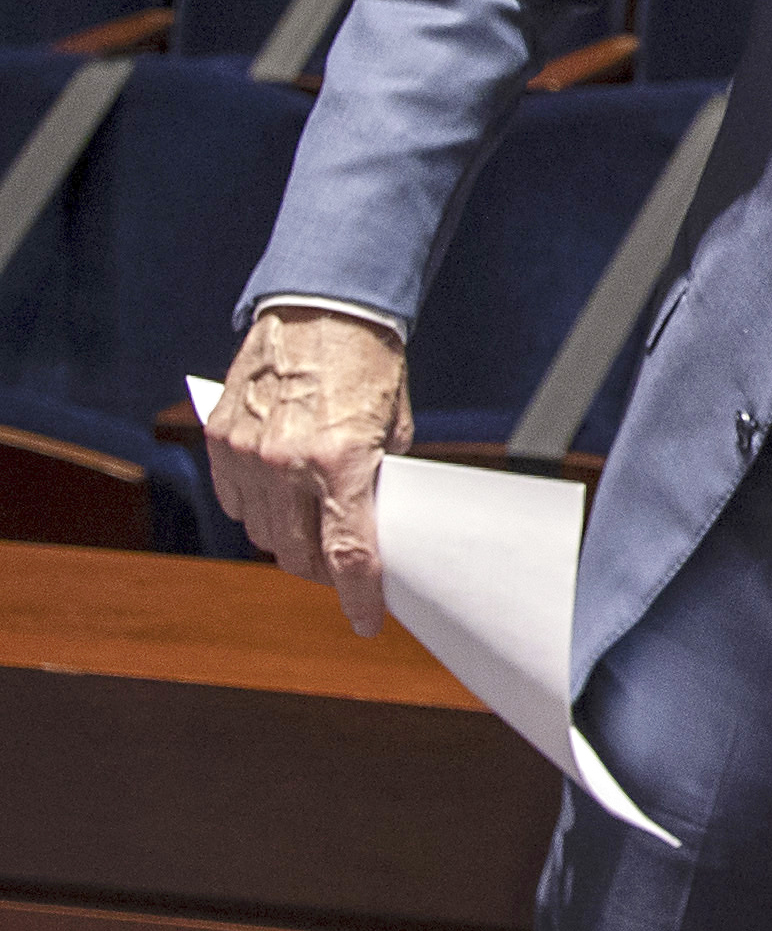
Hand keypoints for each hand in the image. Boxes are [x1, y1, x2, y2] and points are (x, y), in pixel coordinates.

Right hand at [208, 305, 414, 633]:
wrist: (323, 308)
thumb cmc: (370, 365)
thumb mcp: (394, 427)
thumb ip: (378, 479)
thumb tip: (373, 526)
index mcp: (341, 460)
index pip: (348, 553)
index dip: (359, 597)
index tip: (367, 622)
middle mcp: (286, 462)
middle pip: (298, 554)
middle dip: (322, 571)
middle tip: (341, 570)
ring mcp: (247, 452)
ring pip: (261, 533)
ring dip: (287, 542)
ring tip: (311, 533)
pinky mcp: (220, 438)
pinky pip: (234, 500)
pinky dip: (255, 510)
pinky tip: (277, 502)